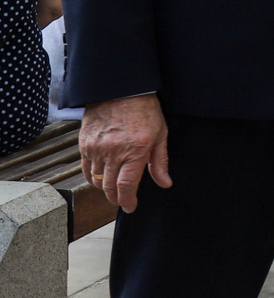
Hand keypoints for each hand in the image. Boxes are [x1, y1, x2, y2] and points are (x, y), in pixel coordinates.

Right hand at [80, 94, 169, 213]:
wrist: (121, 89)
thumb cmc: (145, 110)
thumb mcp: (161, 135)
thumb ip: (160, 162)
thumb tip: (164, 183)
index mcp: (135, 151)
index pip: (126, 186)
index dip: (127, 201)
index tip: (131, 207)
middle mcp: (114, 152)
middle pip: (109, 187)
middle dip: (116, 198)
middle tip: (122, 201)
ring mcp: (96, 149)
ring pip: (96, 180)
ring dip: (104, 188)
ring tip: (113, 189)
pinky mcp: (84, 144)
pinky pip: (85, 169)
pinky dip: (92, 178)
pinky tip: (100, 178)